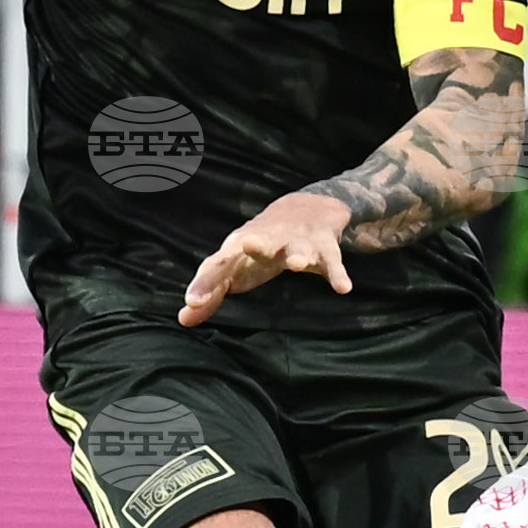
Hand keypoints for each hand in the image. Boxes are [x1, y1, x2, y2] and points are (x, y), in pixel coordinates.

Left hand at [181, 190, 351, 323]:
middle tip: (245, 247)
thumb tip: (183, 319)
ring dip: (298, 254)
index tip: (192, 303)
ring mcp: (296, 241)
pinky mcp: (323, 245)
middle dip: (252, 247)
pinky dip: (337, 273)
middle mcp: (266, 239)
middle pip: (257, 244)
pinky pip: (332, 261)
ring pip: (297, 248)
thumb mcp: (235, 267)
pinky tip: (343, 288)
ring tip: (299, 264)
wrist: (306, 208)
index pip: (218, 264)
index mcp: (239, 246)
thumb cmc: (261, 246)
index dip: (205, 283)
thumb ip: (212, 292)